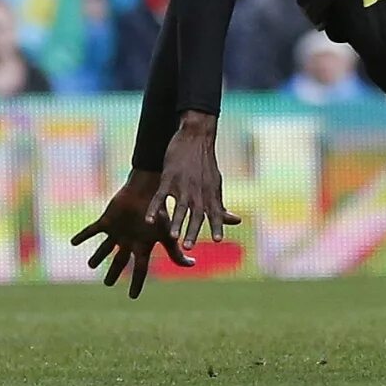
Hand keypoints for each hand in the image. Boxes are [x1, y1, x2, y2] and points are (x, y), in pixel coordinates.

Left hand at [70, 169, 192, 297]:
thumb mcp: (167, 234)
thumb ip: (175, 252)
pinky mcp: (107, 221)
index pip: (139, 269)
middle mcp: (129, 240)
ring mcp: (118, 231)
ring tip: (91, 264)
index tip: (133, 297)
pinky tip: (73, 242)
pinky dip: (82, 236)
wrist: (147, 190)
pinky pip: (92, 230)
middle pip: (120, 261)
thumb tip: (192, 265)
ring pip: (105, 248)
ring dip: (97, 256)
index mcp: (142, 245)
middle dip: (114, 272)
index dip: (136, 283)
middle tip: (108, 284)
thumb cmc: (158, 212)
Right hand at [153, 114, 242, 251]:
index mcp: (210, 192)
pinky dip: (154, 209)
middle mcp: (198, 190)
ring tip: (172, 237)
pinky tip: (150, 221)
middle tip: (190, 248)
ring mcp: (182, 184)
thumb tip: (235, 220)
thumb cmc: (205, 164)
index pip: (216, 211)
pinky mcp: (168, 178)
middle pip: (197, 213)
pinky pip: (160, 196)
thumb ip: (220, 204)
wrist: (196, 137)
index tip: (219, 241)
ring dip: (176, 222)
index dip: (218, 225)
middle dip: (194, 231)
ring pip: (180, 206)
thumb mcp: (215, 183)